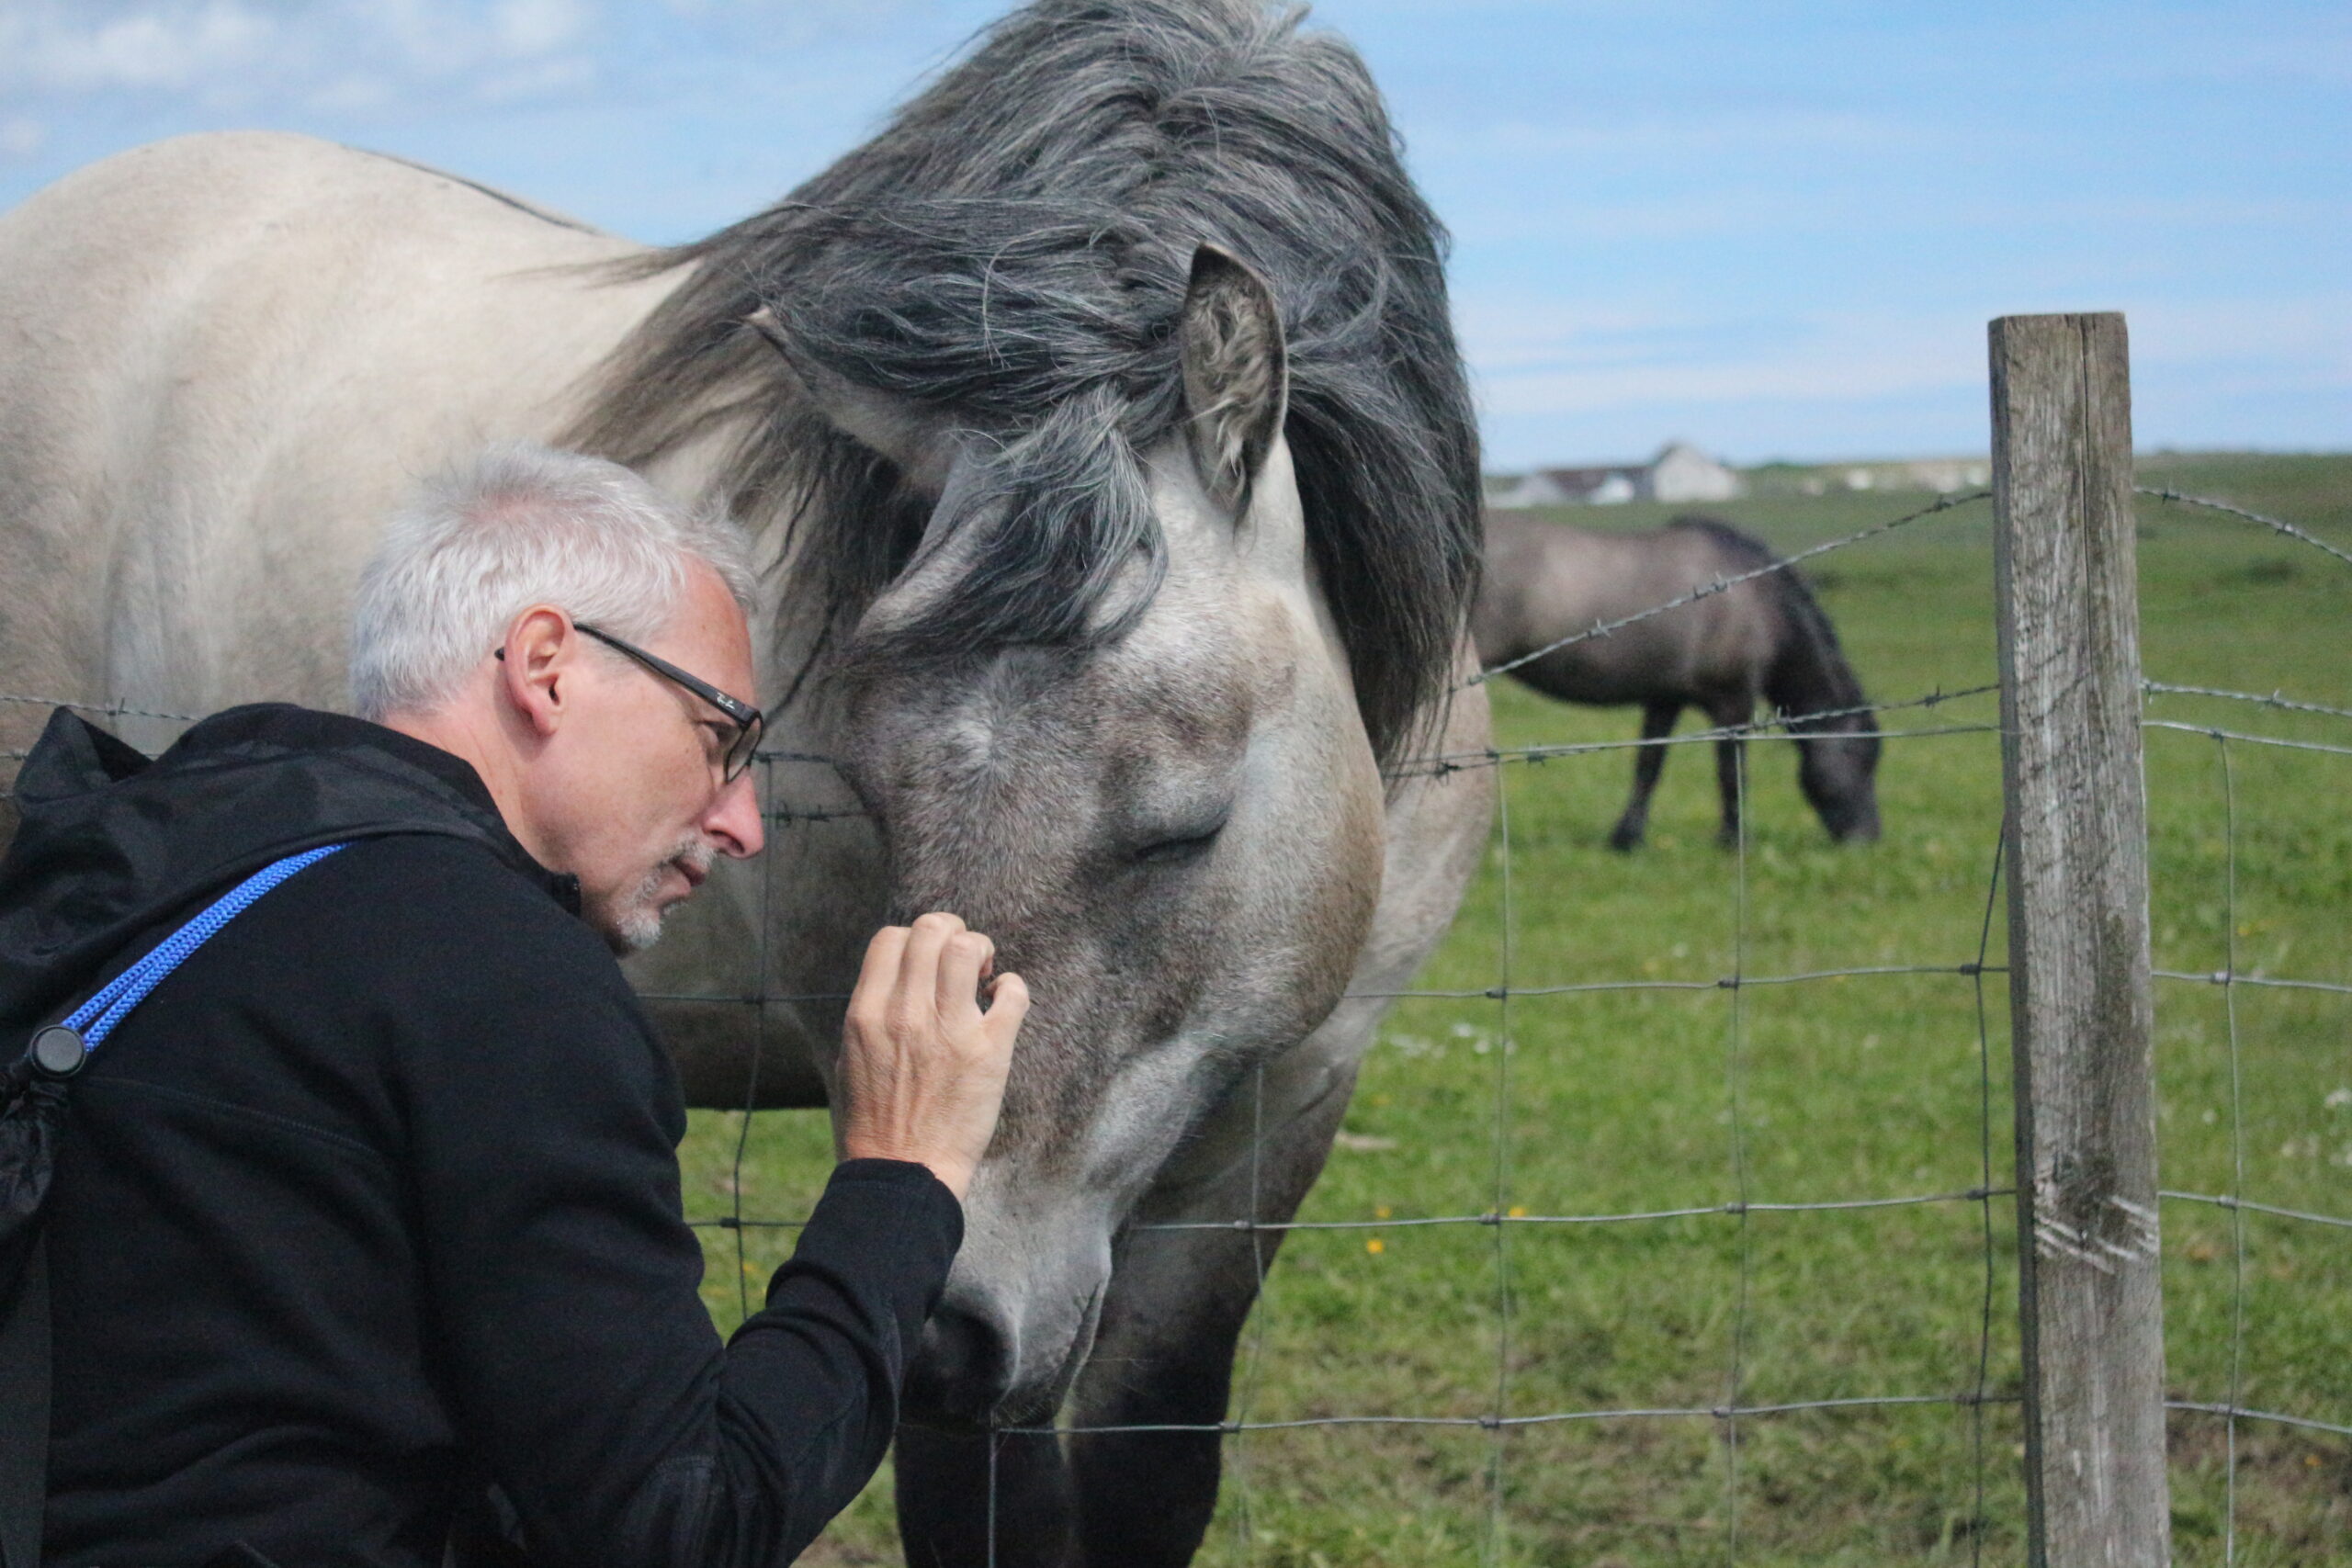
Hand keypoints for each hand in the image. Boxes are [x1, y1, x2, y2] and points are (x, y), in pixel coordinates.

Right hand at [836, 912, 1027, 1201]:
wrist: (903, 1175)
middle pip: (931, 930)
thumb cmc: (874, 1123)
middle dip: (951, 934)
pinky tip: (1002, 1004)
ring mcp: (949, 1031)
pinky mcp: (989, 1052)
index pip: (890, 937)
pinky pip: (1012, 992)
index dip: (912, 940)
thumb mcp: (851, 1058)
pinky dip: (1011, 988)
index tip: (925, 964)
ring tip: (982, 978)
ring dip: (980, 952)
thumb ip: (873, 1013)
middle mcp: (905, 1015)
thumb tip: (899, 977)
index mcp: (865, 1015)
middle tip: (961, 963)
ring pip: (968, 948)